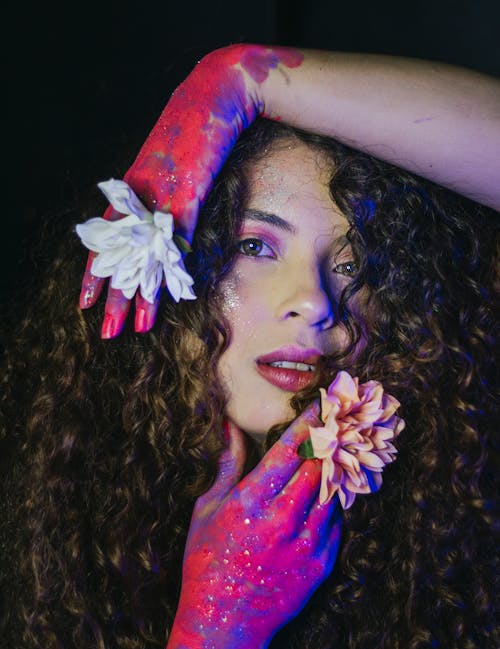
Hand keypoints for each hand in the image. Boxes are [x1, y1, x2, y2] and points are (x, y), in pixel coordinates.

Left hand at [79, 45, 303, 337]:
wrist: (214, 96)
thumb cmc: (193, 130)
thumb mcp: (170, 165)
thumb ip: (161, 194)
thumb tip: (164, 224)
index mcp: (130, 191)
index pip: (103, 240)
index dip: (94, 272)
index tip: (85, 301)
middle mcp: (138, 197)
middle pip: (118, 257)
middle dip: (111, 298)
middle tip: (103, 332)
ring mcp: (160, 197)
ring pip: (142, 257)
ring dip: (138, 297)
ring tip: (132, 328)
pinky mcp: (185, 193)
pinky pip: (173, 241)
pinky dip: (171, 270)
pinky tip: (168, 295)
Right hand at [167, 403, 341, 648]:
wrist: (224, 621)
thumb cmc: (207, 560)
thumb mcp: (208, 508)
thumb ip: (227, 465)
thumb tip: (231, 427)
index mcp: (250, 500)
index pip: (289, 449)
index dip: (309, 422)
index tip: (323, 404)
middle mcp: (282, 518)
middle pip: (318, 465)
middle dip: (327, 441)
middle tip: (334, 425)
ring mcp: (305, 543)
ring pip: (332, 490)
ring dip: (333, 470)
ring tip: (334, 455)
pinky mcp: (321, 564)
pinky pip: (337, 522)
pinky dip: (332, 504)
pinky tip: (325, 495)